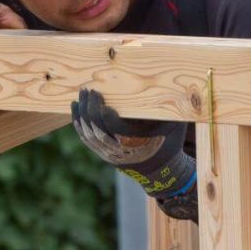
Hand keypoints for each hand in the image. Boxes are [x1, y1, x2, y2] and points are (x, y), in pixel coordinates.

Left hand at [71, 89, 195, 200]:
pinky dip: (79, 124)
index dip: (104, 113)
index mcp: (137, 141)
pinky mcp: (104, 154)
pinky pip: (86, 139)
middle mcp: (120, 150)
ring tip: (80, 96)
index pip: (113, 127)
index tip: (101, 95)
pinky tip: (76, 109)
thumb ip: (172, 104)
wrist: (162, 170)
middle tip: (89, 89)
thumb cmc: (169, 141)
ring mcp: (110, 154)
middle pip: (97, 129)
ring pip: (88, 134)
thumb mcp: (175, 122)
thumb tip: (174, 79)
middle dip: (90, 108)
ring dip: (82, 114)